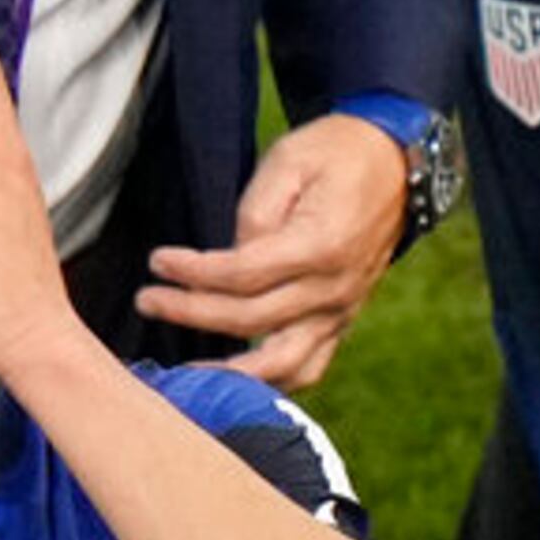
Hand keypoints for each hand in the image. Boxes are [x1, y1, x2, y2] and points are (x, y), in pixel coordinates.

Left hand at [135, 113, 410, 390]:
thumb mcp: (288, 162)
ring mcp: (340, 312)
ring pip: (281, 365)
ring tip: (182, 368)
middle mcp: (334, 288)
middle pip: (249, 320)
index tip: (158, 262)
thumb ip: (254, 215)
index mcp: (321, 245)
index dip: (193, 272)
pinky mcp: (340, 322)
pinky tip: (229, 381)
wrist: (392, 163)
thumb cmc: (334, 155)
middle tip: (147, 301)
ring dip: (228, 374)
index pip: (243, 275)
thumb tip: (226, 264)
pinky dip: (268, 383)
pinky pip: (306, 369)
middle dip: (190, 313)